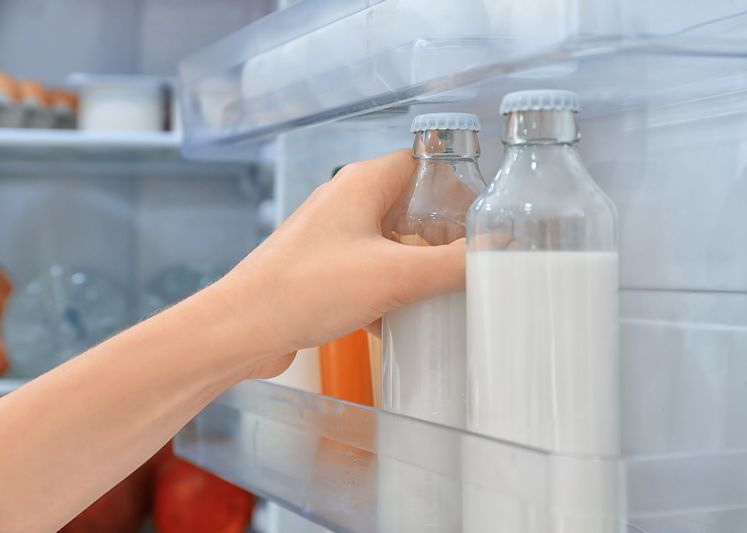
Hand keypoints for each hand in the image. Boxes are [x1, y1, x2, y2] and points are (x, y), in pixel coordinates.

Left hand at [213, 149, 465, 375]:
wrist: (242, 330)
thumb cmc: (305, 289)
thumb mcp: (395, 276)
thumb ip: (452, 263)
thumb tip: (499, 250)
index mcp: (361, 184)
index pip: (423, 164)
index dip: (457, 187)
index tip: (484, 218)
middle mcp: (345, 203)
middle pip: (410, 205)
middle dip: (442, 234)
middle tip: (468, 261)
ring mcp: (332, 238)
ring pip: (391, 243)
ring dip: (417, 267)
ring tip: (444, 293)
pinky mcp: (322, 271)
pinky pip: (370, 272)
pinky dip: (391, 291)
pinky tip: (404, 321)